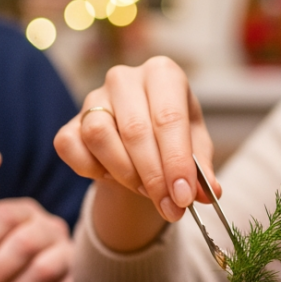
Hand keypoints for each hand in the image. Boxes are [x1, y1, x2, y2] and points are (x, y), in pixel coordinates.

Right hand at [53, 56, 219, 251]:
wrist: (142, 139)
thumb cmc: (172, 137)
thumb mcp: (196, 149)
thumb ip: (202, 170)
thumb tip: (209, 193)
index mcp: (163, 74)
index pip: (169, 117)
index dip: (176, 161)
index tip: (184, 197)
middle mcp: (125, 78)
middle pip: (134, 130)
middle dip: (154, 177)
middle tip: (170, 207)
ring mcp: (93, 97)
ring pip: (99, 136)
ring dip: (125, 173)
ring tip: (146, 190)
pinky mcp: (71, 121)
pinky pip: (70, 147)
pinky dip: (90, 169)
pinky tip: (112, 176)